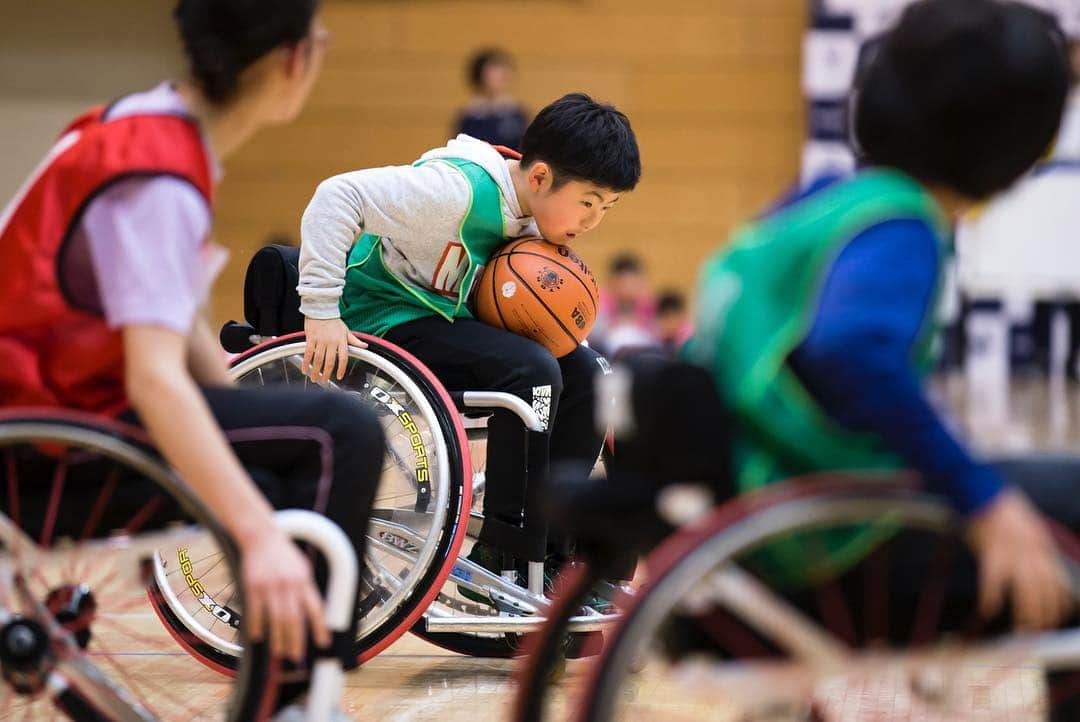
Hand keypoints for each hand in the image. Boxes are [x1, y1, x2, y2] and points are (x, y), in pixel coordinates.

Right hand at [239, 527, 328, 661]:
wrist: (261, 536)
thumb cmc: (283, 553)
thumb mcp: (302, 568)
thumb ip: (306, 589)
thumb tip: (314, 612)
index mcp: (303, 580)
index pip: (315, 608)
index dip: (320, 627)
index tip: (323, 643)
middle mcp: (288, 584)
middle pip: (294, 618)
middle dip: (296, 640)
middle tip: (297, 656)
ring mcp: (269, 586)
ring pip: (275, 619)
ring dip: (278, 638)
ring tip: (279, 652)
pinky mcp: (253, 587)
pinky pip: (255, 612)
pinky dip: (257, 626)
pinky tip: (258, 637)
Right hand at [301, 317, 366, 382]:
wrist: (321, 308)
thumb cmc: (333, 320)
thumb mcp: (346, 330)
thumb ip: (355, 341)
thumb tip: (365, 346)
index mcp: (341, 340)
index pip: (343, 358)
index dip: (341, 369)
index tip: (339, 376)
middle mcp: (331, 341)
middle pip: (329, 361)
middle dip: (326, 374)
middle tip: (324, 381)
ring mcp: (320, 340)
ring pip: (318, 359)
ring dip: (315, 371)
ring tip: (314, 378)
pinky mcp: (310, 338)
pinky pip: (308, 353)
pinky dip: (306, 362)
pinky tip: (304, 369)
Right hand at [966, 490, 1072, 629]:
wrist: (982, 491)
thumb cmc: (998, 503)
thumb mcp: (1026, 521)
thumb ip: (1032, 540)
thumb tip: (1035, 557)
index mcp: (1041, 543)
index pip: (1055, 578)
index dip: (1059, 599)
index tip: (1057, 614)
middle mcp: (1032, 551)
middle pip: (1042, 588)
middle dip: (1044, 611)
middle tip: (1039, 628)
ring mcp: (1013, 553)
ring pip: (1025, 589)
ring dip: (1026, 611)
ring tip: (1023, 627)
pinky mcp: (991, 553)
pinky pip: (993, 580)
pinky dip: (990, 596)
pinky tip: (987, 610)